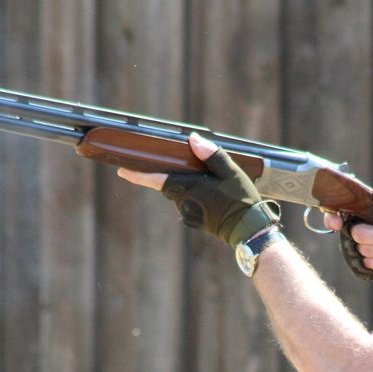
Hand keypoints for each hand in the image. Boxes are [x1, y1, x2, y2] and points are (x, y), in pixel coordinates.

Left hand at [117, 133, 279, 246]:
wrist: (249, 231)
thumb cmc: (242, 201)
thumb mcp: (232, 173)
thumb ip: (212, 156)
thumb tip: (193, 140)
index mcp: (190, 188)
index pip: (158, 180)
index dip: (138, 175)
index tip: (123, 171)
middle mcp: (185, 203)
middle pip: (168, 185)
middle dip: (169, 175)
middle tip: (176, 164)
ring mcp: (189, 214)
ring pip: (179, 194)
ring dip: (185, 185)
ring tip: (210, 183)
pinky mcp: (195, 221)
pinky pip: (188, 203)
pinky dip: (194, 196)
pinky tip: (213, 195)